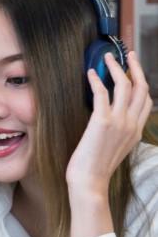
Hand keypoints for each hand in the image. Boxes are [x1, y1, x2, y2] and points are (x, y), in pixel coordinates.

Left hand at [66, 51, 152, 198]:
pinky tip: (91, 73)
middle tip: (128, 53)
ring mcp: (119, 122)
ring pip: (125, 85)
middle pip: (141, 87)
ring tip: (107, 57)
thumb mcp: (115, 149)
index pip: (146, 100)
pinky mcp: (102, 121)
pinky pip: (102, 93)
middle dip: (135, 67)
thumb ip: (118, 133)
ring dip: (116, 67)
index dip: (141, 81)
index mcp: (136, 131)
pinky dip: (97, 80)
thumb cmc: (95, 169)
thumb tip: (109, 121)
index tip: (134, 70)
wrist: (89, 183)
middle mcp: (132, 124)